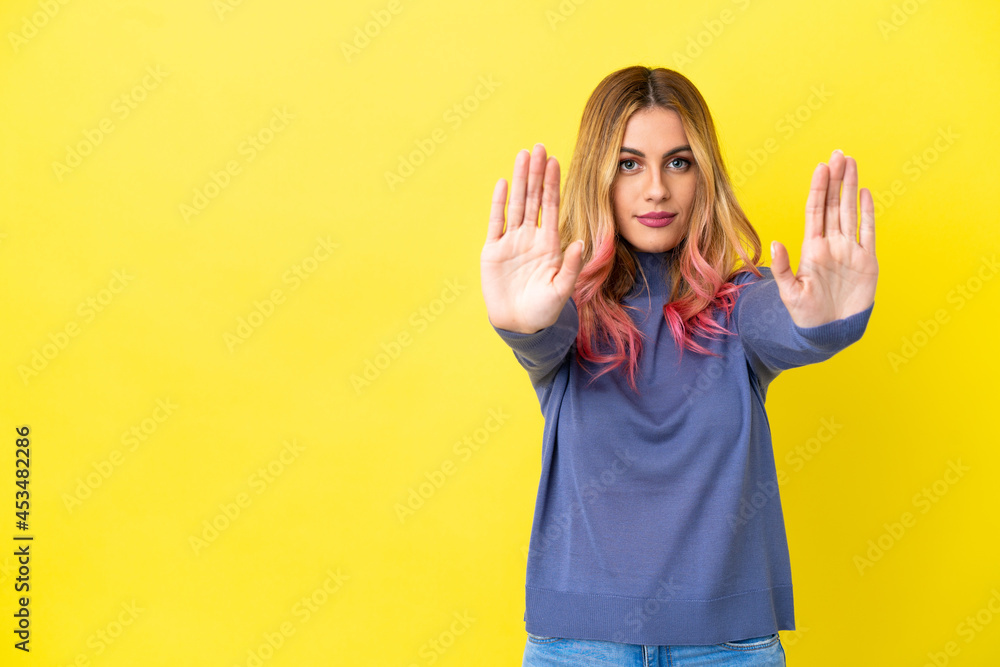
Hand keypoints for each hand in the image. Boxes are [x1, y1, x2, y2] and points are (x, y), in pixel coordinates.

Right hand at [481, 143, 583, 333]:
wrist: (519, 326)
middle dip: (536, 173)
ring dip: (519, 180)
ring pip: (516, 204)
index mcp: (549, 244)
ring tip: (522, 155)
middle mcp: (531, 238)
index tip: (555, 161)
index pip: (552, 207)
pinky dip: (499, 203)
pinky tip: (502, 183)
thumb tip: (579, 242)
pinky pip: (496, 222)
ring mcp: (511, 242)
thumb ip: (570, 266)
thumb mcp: (561, 289)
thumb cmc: (544, 310)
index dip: (553, 184)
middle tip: (538, 147)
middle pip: (533, 198)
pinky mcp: (493, 251)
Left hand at [770, 149, 877, 327]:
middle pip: (834, 205)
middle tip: (839, 154)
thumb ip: (782, 268)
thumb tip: (777, 243)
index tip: (822, 167)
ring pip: (850, 212)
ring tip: (851, 163)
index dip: (819, 188)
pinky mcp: (866, 261)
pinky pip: (868, 232)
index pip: (816, 211)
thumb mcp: (789, 292)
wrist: (829, 332)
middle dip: (836, 179)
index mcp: (812, 248)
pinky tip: (864, 193)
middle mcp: (831, 244)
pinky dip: (867, 212)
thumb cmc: (805, 314)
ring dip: (851, 187)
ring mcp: (850, 250)